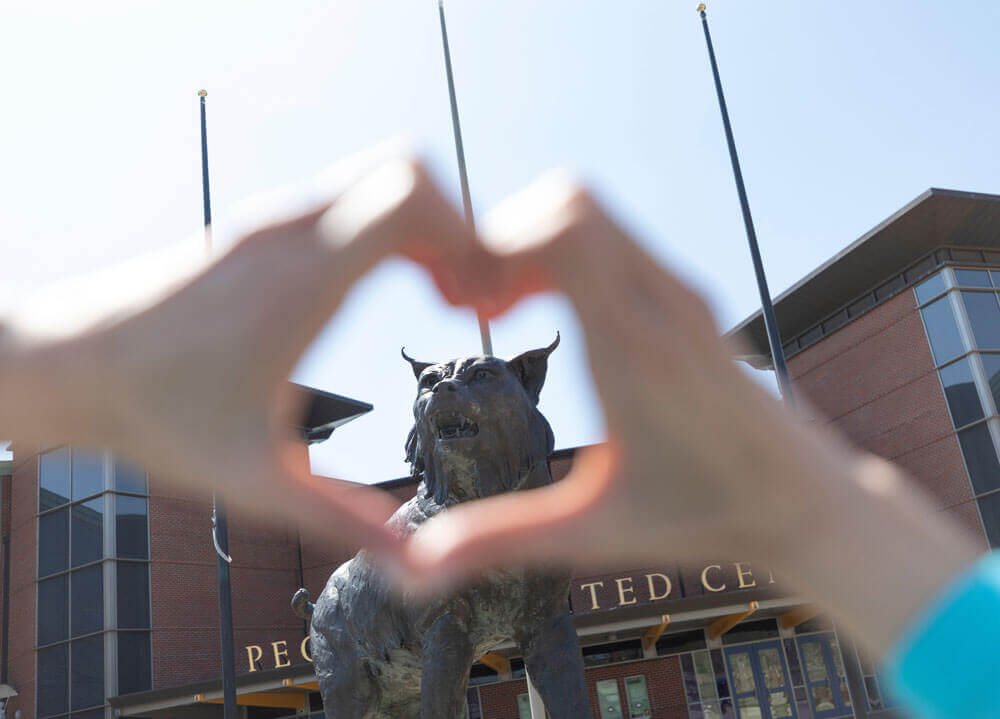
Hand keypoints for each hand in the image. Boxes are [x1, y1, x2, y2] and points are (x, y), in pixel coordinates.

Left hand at [2, 151, 481, 560]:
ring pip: (376, 178)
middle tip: (463, 294)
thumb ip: (344, 521)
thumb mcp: (256, 482)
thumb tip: (416, 567)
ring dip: (422, 224)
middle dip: (458, 225)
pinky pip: (346, 199)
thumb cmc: (154, 417)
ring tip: (435, 292)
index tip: (472, 299)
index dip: (466, 235)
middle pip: (407, 171)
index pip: (409, 195)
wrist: (64, 365)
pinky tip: (379, 287)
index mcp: (303, 280)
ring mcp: (273, 224)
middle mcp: (290, 234)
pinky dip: (385, 225)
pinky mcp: (261, 231)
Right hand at [404, 172, 980, 654]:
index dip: (498, 248)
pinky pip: (617, 238)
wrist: (805, 499)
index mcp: (634, 351)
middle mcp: (662, 305)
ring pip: (596, 210)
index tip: (475, 304)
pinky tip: (558, 308)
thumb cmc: (704, 517)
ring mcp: (681, 293)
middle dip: (506, 235)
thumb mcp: (594, 531)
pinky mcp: (689, 296)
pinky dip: (571, 248)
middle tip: (483, 301)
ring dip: (538, 239)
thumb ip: (503, 538)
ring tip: (511, 304)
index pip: (564, 233)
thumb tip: (420, 563)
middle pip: (571, 201)